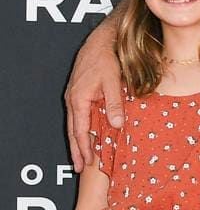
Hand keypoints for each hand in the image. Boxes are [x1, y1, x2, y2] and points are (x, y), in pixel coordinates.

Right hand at [65, 26, 122, 170]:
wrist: (101, 42)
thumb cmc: (107, 60)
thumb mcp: (113, 82)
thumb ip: (114, 104)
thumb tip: (116, 126)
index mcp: (79, 99)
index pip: (80, 130)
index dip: (84, 148)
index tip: (87, 162)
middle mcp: (73, 99)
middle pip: (73, 131)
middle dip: (77, 150)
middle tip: (79, 168)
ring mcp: (74, 96)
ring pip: (75, 124)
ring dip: (78, 141)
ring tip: (81, 157)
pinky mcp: (80, 92)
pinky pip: (79, 115)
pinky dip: (82, 128)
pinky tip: (87, 136)